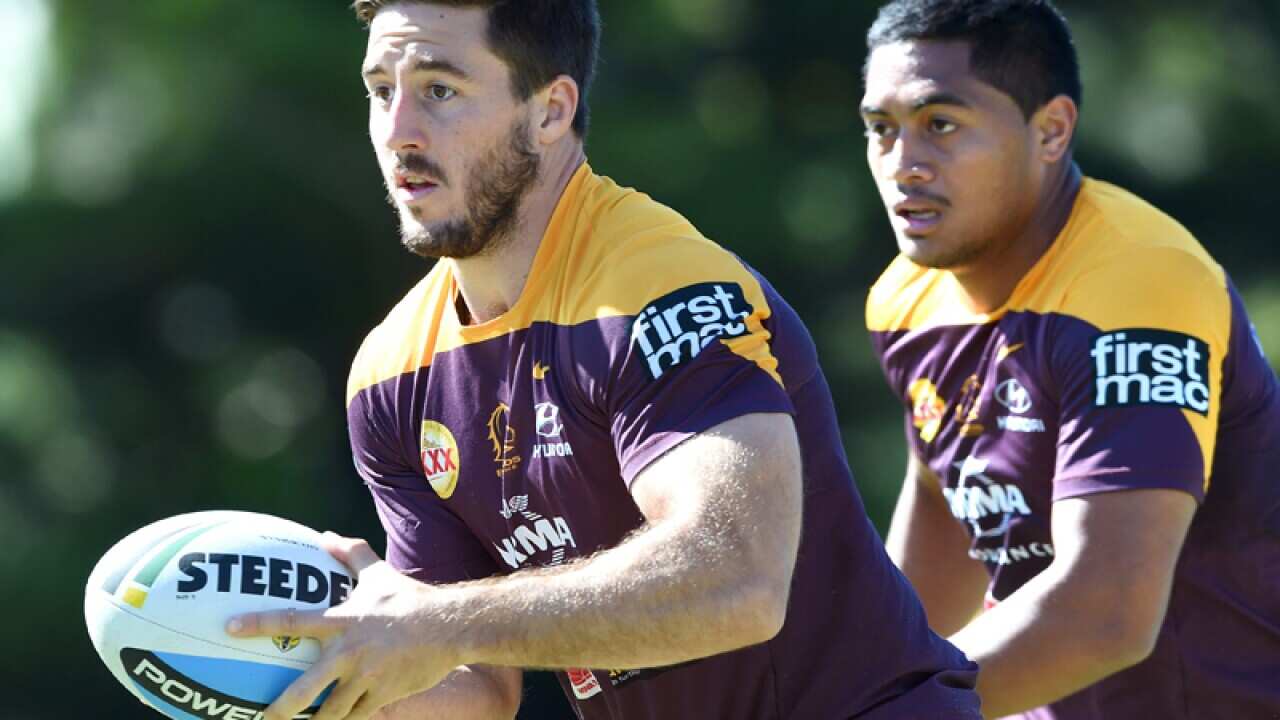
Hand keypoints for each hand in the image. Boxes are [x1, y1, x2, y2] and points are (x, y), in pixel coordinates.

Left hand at [227, 532, 462, 719]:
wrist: (450, 627)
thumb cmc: (411, 598)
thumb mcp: (379, 573)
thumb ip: (351, 555)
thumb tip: (325, 535)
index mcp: (344, 621)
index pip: (293, 620)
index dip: (259, 623)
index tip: (230, 627)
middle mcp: (351, 652)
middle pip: (306, 688)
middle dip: (282, 708)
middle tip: (264, 717)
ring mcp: (367, 677)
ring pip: (331, 710)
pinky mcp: (383, 694)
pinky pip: (357, 714)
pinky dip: (345, 719)